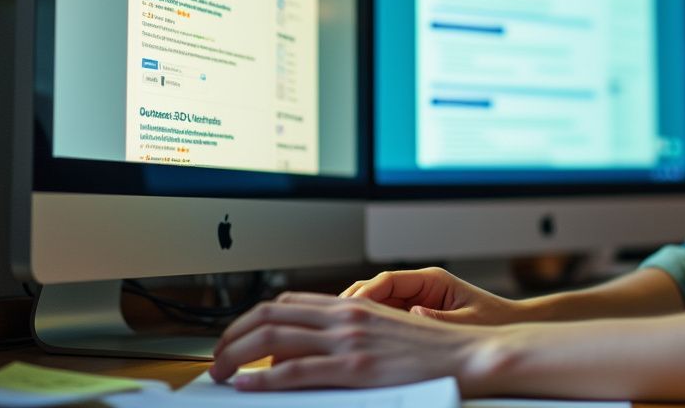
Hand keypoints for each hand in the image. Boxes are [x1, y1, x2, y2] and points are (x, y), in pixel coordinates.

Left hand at [209, 291, 489, 389]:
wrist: (467, 353)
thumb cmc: (433, 348)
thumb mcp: (388, 327)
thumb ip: (353, 330)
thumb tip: (317, 346)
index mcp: (353, 305)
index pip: (287, 302)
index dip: (253, 318)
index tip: (237, 336)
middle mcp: (345, 316)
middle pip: (270, 316)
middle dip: (233, 335)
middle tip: (218, 356)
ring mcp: (348, 341)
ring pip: (273, 339)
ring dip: (236, 354)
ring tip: (220, 371)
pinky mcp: (354, 369)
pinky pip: (295, 371)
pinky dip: (263, 377)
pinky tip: (247, 383)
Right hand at [340, 267, 524, 324]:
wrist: (509, 328)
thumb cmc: (494, 320)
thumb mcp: (469, 321)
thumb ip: (441, 319)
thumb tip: (414, 316)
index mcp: (432, 280)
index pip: (387, 280)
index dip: (364, 294)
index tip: (348, 310)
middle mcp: (419, 287)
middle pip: (374, 290)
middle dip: (351, 305)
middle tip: (332, 324)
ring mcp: (414, 301)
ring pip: (375, 305)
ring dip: (358, 318)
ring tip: (338, 335)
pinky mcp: (414, 315)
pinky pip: (385, 319)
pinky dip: (370, 329)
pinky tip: (357, 344)